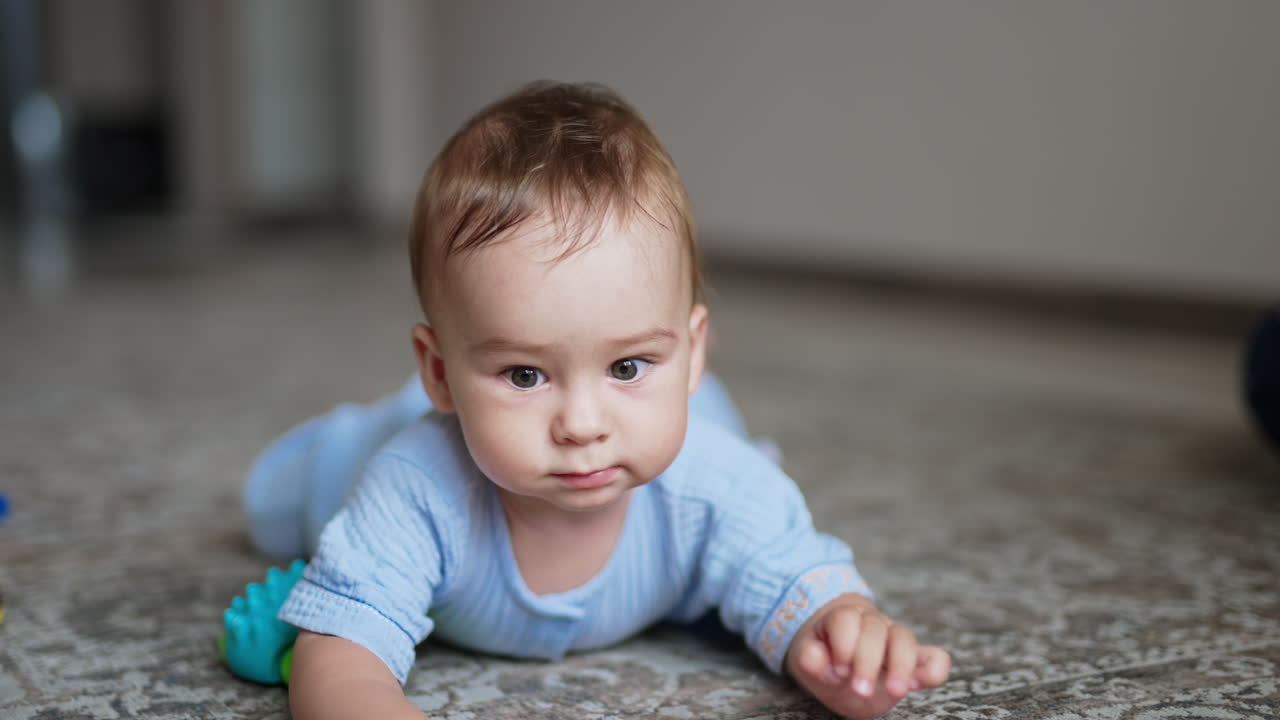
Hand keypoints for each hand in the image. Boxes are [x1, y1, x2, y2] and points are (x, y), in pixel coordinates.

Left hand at [784, 593, 950, 718]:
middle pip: (875, 629)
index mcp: (842, 618)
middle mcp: (871, 622)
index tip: (840, 671)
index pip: (845, 620)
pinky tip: (921, 683)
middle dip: (869, 661)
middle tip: (860, 690)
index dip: (844, 645)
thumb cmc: (823, 658)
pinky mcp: (915, 660)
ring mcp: (895, 639)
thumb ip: (810, 659)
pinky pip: (934, 658)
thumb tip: (825, 665)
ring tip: (895, 692)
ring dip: (901, 666)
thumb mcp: (807, 659)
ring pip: (905, 639)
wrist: (839, 661)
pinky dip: (933, 669)